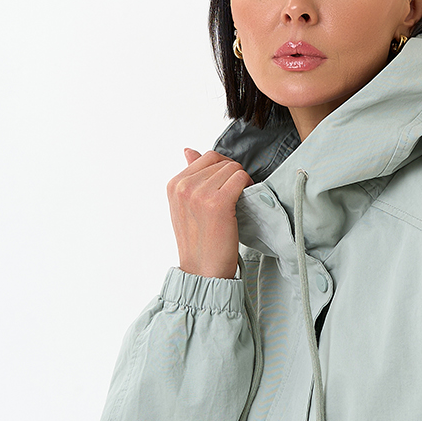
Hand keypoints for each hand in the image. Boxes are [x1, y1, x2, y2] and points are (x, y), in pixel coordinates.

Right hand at [167, 148, 252, 278]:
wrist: (202, 270)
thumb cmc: (198, 242)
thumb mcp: (185, 206)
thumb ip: (190, 177)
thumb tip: (189, 150)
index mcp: (174, 185)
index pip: (205, 158)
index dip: (222, 170)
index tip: (226, 187)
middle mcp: (183, 186)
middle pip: (220, 161)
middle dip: (232, 175)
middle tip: (236, 194)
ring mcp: (199, 193)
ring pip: (232, 168)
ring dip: (241, 181)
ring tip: (239, 201)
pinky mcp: (218, 202)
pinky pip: (239, 178)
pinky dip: (247, 186)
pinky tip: (244, 201)